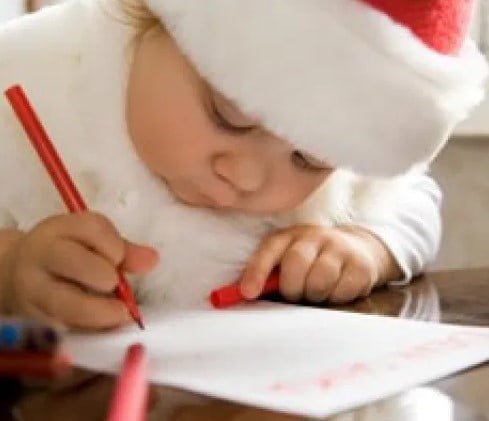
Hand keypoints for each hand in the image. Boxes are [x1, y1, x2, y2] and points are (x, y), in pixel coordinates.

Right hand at [0, 212, 158, 329]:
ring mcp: (34, 290)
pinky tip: (105, 329)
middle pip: (74, 261)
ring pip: (67, 303)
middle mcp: (42, 256)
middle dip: (104, 276)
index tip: (120, 257)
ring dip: (100, 312)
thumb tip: (152, 260)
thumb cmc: (68, 254)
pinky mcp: (36, 320)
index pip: (92, 229)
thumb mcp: (93, 242)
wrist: (15, 273)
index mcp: (60, 229)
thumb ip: (124, 250)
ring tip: (121, 314)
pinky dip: (90, 331)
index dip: (114, 246)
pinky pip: (66, 329)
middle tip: (116, 286)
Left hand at [240, 225, 399, 303]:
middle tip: (295, 294)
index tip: (247, 293)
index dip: (256, 271)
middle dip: (291, 288)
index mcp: (290, 235)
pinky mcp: (361, 265)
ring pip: (319, 281)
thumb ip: (268, 275)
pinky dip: (336, 298)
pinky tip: (336, 290)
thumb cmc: (313, 260)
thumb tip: (242, 295)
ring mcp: (340, 248)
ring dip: (314, 295)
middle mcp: (315, 236)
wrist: (359, 249)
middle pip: (296, 264)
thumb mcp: (289, 258)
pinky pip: (342, 291)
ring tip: (317, 291)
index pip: (269, 249)